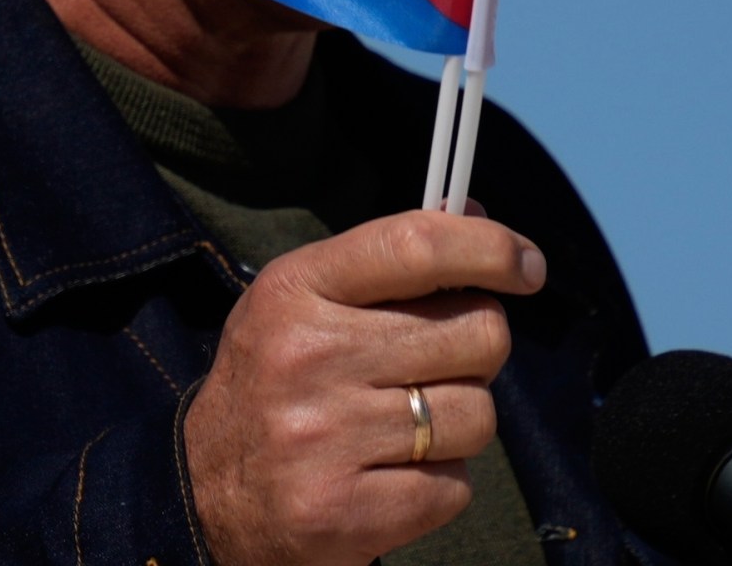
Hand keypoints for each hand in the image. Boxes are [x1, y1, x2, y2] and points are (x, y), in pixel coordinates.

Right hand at [182, 210, 546, 565]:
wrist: (205, 497)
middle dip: (475, 350)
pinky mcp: (346, 512)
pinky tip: (390, 473)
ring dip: (457, 422)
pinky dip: (438, 481)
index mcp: (295, 290)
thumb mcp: (303, 302)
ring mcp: (325, 438)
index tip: (527, 266)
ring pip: (477, 415)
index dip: (492, 249)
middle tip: (435, 365)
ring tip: (404, 426)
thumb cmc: (273, 384)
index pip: (417, 246)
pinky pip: (455, 484)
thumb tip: (477, 220)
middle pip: (476, 334)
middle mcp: (307, 357)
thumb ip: (386, 262)